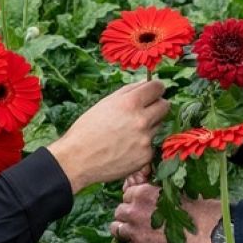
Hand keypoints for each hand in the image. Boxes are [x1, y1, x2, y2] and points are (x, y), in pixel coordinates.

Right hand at [48, 79, 169, 192]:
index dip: (156, 89)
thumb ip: (129, 91)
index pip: (158, 88)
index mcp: (130, 103)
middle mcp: (141, 120)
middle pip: (165, 106)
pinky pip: (151, 145)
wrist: (78, 160)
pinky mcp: (146, 156)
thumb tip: (146, 83)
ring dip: (148, 126)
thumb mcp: (105, 103)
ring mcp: (145, 139)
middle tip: (145, 110)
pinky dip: (142, 145)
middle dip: (157, 105)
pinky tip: (126, 148)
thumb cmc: (87, 129)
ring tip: (127, 132)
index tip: (154, 92)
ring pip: (158, 126)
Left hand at [112, 179, 222, 242]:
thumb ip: (152, 193)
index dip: (133, 200)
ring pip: (117, 228)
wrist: (203, 231)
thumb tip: (143, 196)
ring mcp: (135, 231)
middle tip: (138, 218)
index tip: (141, 205)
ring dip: (125, 228)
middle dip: (127, 214)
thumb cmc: (192, 208)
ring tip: (136, 231)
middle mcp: (134, 211)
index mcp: (141, 193)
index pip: (126, 194)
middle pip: (119, 211)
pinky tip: (147, 241)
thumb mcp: (170, 192)